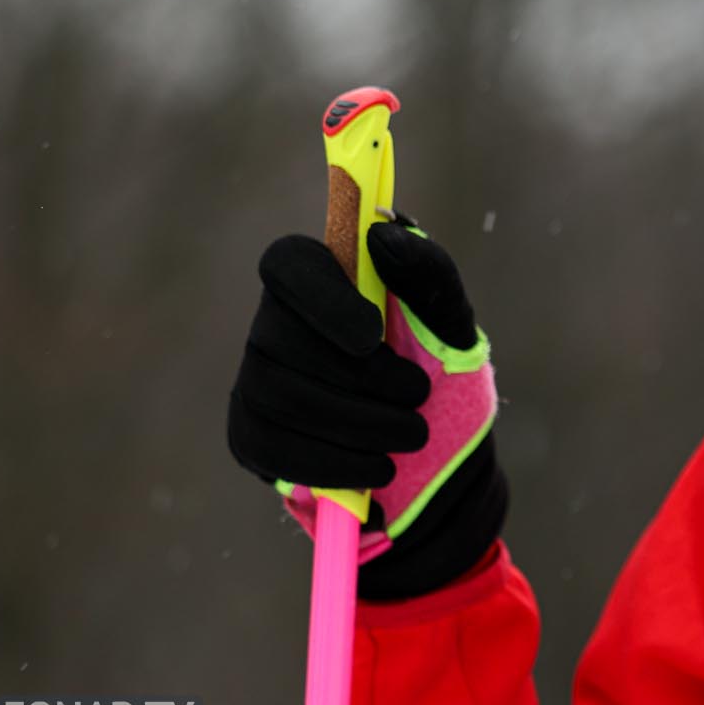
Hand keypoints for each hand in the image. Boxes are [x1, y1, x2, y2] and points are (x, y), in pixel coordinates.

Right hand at [227, 219, 508, 600]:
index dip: (321, 297)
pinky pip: (269, 446)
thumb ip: (428, 274)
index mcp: (325, 279)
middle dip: (362, 377)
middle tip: (420, 398)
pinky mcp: (250, 432)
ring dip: (356, 422)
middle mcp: (278, 321)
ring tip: (412, 436)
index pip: (289, 263)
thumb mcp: (453, 325)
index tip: (372, 336)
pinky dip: (331, 462)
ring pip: (276, 395)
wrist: (441, 462)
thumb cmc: (445, 377)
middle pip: (282, 339)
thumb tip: (381, 234)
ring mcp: (257, 377)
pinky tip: (376, 470)